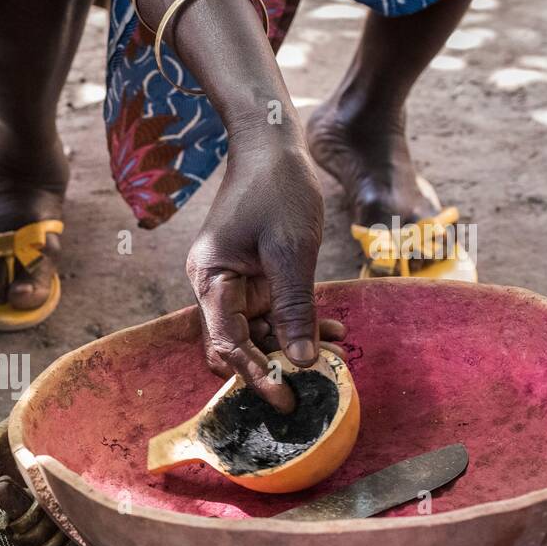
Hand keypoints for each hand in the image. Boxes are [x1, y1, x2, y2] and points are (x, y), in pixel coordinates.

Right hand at [187, 128, 341, 412]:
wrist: (272, 145)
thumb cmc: (276, 189)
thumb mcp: (291, 251)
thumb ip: (295, 309)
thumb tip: (304, 361)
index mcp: (211, 281)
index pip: (227, 344)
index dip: (255, 375)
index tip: (285, 400)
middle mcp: (215, 288)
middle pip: (237, 345)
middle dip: (273, 366)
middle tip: (312, 386)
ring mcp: (233, 284)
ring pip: (258, 333)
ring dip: (293, 345)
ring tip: (335, 351)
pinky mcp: (253, 278)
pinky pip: (272, 313)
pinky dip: (298, 324)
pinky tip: (332, 329)